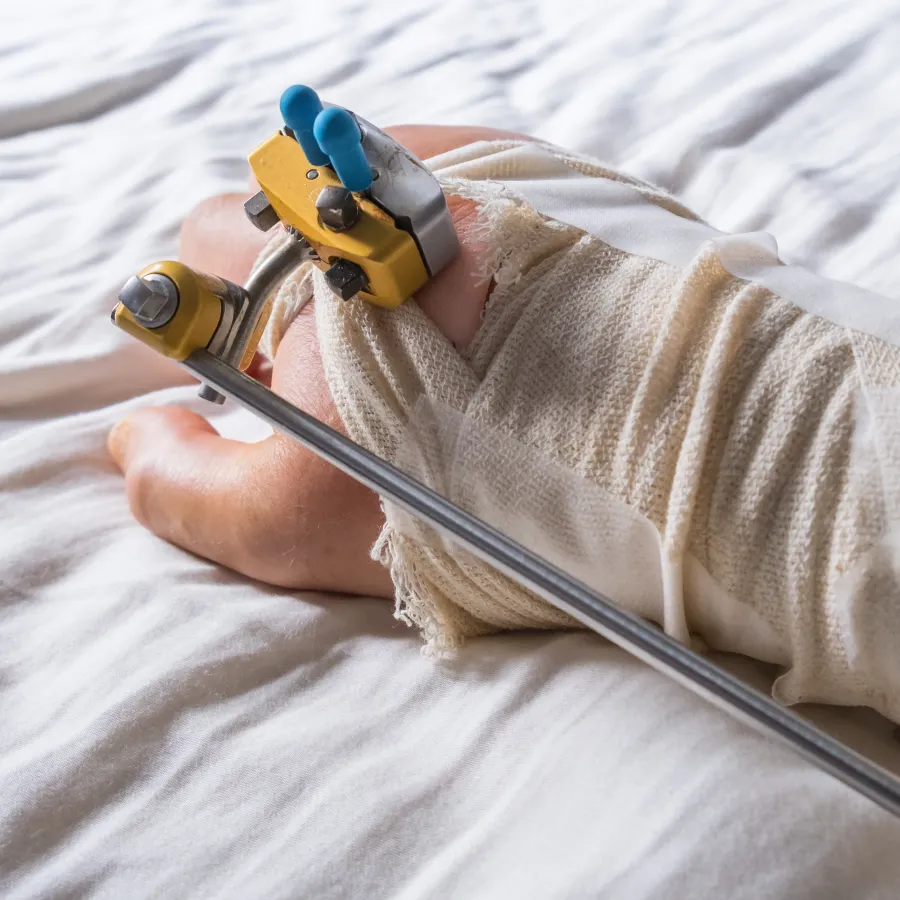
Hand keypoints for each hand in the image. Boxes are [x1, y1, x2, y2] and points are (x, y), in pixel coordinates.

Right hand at [108, 126, 528, 595]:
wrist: (654, 456)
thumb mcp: (291, 522)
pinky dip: (449, 251)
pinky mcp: (542, 170)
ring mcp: (461, 164)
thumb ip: (181, 482)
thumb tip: (136, 435)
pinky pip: (457, 192)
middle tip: (356, 379)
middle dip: (298, 298)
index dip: (222, 320)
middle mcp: (373, 184)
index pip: (205, 246)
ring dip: (378, 272)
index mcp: (295, 257)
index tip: (271, 378)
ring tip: (436, 356)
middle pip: (290, 218)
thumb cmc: (475, 493)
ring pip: (368, 205)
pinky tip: (485, 320)